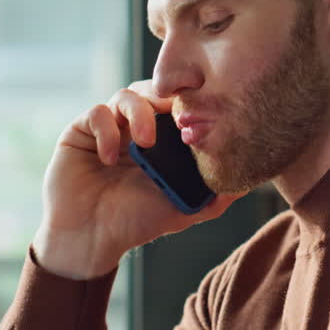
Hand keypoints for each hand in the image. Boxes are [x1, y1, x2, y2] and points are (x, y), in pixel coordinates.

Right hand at [31, 80, 239, 278]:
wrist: (90, 238)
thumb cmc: (135, 222)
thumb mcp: (182, 209)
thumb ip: (214, 197)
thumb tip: (248, 184)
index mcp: (162, 140)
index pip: (179, 106)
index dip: (191, 103)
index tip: (203, 113)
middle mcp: (135, 128)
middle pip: (154, 91)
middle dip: (168, 99)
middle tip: (177, 116)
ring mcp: (109, 127)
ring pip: (127, 95)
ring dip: (139, 113)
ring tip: (146, 143)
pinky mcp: (81, 131)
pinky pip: (96, 112)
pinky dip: (106, 130)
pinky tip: (110, 158)